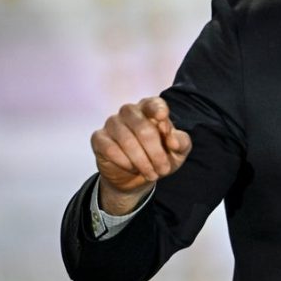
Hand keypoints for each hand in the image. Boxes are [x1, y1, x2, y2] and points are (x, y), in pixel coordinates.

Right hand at [91, 97, 191, 213]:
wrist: (138, 177)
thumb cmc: (160, 156)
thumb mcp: (178, 152)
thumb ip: (181, 142)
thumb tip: (173, 141)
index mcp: (150, 109)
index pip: (153, 103)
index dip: (158, 110)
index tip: (163, 118)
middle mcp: (130, 112)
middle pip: (143, 128)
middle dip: (156, 153)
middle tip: (163, 170)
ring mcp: (112, 123)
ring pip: (127, 140)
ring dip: (142, 161)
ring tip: (151, 174)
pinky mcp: (99, 138)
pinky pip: (110, 149)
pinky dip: (125, 162)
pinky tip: (132, 168)